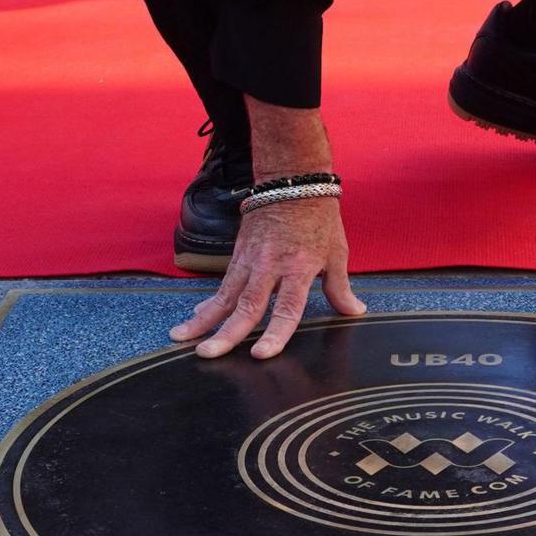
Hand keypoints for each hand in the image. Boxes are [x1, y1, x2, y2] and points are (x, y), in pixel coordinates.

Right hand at [171, 194, 364, 359]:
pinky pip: (222, 284)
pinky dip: (209, 303)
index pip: (287, 308)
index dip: (275, 333)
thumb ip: (340, 287)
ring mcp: (250, 260)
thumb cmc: (319, 217)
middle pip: (246, 306)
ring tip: (181, 338)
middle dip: (225, 333)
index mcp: (299, 268)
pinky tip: (194, 318)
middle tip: (206, 353)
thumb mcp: (336, 252)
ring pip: (225, 296)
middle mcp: (270, 267)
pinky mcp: (238, 254)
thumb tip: (355, 312)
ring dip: (203, 319)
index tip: (261, 354)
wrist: (294, 180)